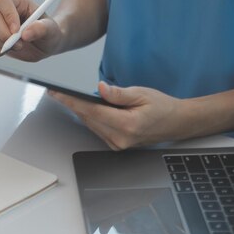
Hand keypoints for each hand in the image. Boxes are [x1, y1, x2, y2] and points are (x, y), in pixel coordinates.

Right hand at [0, 0, 63, 61]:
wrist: (45, 44)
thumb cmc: (49, 32)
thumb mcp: (51, 29)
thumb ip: (41, 29)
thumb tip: (26, 34)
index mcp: (17, 2)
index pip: (3, 0)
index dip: (8, 14)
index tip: (16, 30)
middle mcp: (3, 11)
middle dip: (3, 33)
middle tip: (19, 43)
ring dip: (2, 43)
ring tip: (19, 46)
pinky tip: (10, 51)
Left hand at [49, 81, 186, 149]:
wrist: (176, 123)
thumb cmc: (162, 107)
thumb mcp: (141, 93)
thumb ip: (118, 93)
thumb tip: (99, 89)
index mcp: (127, 125)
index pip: (91, 111)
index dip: (71, 101)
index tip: (57, 93)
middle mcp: (120, 138)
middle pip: (88, 118)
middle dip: (71, 104)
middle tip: (56, 92)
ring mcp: (118, 144)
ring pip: (90, 124)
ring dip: (79, 111)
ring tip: (66, 97)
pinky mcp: (116, 145)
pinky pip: (97, 129)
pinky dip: (90, 117)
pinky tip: (84, 107)